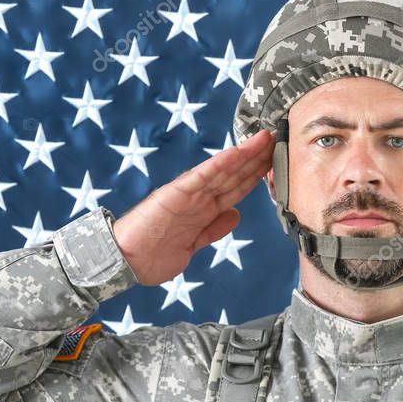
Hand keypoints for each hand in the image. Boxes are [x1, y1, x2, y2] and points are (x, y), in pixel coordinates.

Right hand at [112, 129, 274, 285]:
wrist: (124, 262)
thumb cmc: (153, 255)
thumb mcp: (193, 244)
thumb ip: (214, 228)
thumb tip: (235, 215)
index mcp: (203, 209)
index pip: (235, 188)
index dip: (255, 175)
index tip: (274, 162)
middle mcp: (198, 198)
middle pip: (234, 175)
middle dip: (257, 159)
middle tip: (278, 140)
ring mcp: (188, 194)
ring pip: (223, 171)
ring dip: (245, 155)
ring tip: (265, 139)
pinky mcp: (175, 193)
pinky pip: (203, 176)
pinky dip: (220, 163)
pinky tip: (238, 152)